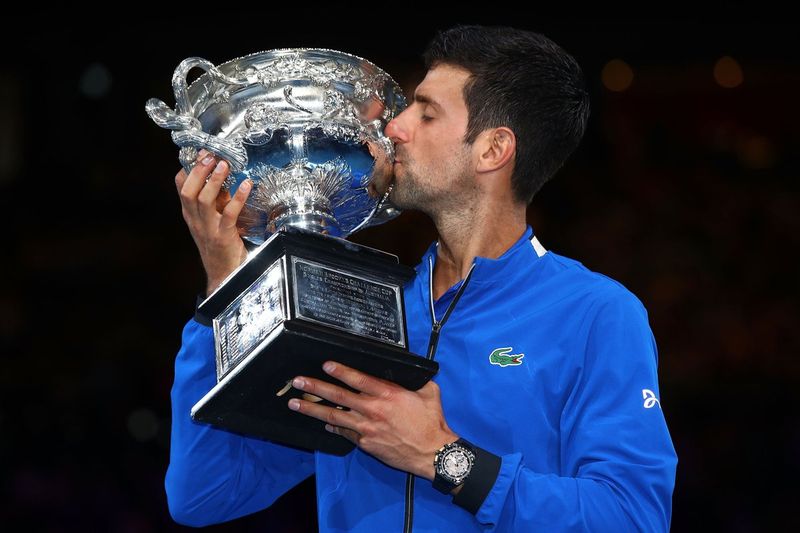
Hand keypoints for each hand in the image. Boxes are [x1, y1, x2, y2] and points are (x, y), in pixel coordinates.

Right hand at [174, 150, 251, 294]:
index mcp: (190, 215)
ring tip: (225, 165)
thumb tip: (221, 178)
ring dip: (215, 181)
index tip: (200, 152)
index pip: (181, 187)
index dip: (188, 168)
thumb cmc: (220, 246)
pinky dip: (238, 198)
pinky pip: (229, 214)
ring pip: (204, 200)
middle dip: (199, 171)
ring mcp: (208, 229)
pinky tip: (246, 185)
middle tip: (211, 156)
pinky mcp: (224, 237)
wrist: (224, 277)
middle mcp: (195, 220)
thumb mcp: (211, 221)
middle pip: (189, 191)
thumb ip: (214, 202)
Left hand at [287, 362, 457, 479]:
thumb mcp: (429, 392)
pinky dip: (333, 427)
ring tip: (295, 404)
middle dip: (315, 388)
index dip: (340, 371)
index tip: (325, 365)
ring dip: (313, 409)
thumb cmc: (432, 422)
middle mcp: (373, 410)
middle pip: (338, 396)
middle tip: (298, 382)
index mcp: (387, 394)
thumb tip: (410, 371)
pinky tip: (323, 424)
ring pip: (334, 416)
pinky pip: (345, 433)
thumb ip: (415, 380)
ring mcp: (366, 428)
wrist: (432, 453)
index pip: (358, 379)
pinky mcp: (366, 443)